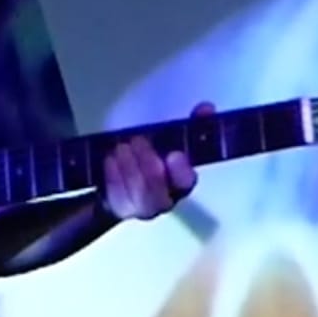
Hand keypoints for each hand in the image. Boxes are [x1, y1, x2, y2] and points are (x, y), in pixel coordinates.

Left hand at [100, 102, 211, 222]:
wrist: (125, 179)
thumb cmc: (152, 158)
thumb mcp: (170, 139)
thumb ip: (192, 125)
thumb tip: (206, 108)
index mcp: (182, 181)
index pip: (187, 181)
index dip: (181, 170)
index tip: (173, 154)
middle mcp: (166, 199)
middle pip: (158, 190)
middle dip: (148, 164)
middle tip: (137, 141)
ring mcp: (143, 208)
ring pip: (138, 195)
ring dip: (129, 167)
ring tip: (121, 147)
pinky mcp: (122, 208)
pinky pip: (117, 196)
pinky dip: (114, 175)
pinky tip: (110, 159)